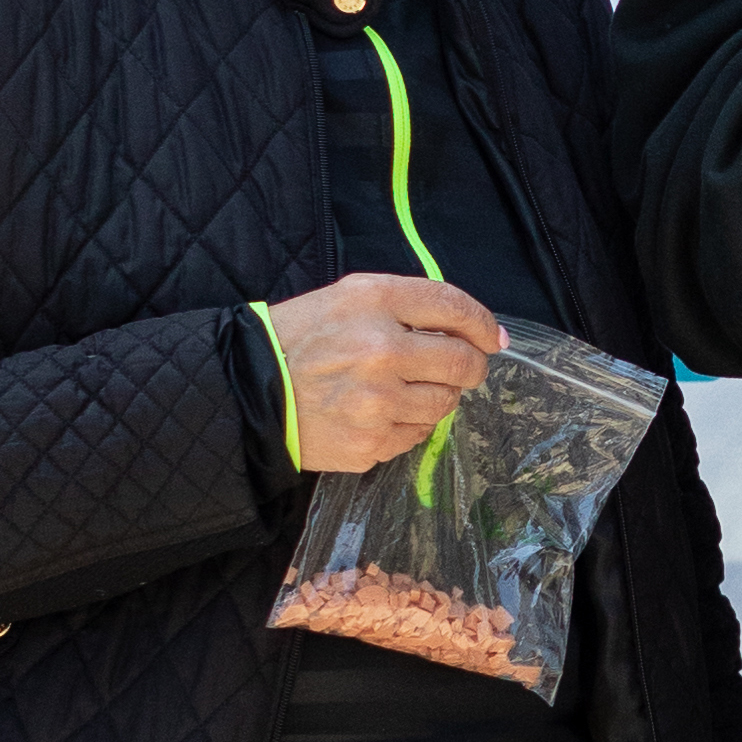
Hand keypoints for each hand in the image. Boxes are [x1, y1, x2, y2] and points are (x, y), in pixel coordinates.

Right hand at [264, 272, 506, 468]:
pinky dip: (411, 423)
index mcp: (375, 303)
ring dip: (439, 395)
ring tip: (409, 388)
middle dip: (471, 366)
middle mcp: (380, 351)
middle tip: (463, 368)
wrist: (249, 389)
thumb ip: (411, 304)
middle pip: (461, 362)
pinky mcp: (370, 444)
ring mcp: (376, 403)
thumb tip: (478, 331)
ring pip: (445, 403)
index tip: (492, 337)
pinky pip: (417, 434)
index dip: (483, 324)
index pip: (453, 307)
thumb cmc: (302, 338)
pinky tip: (383, 412)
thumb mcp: (350, 297)